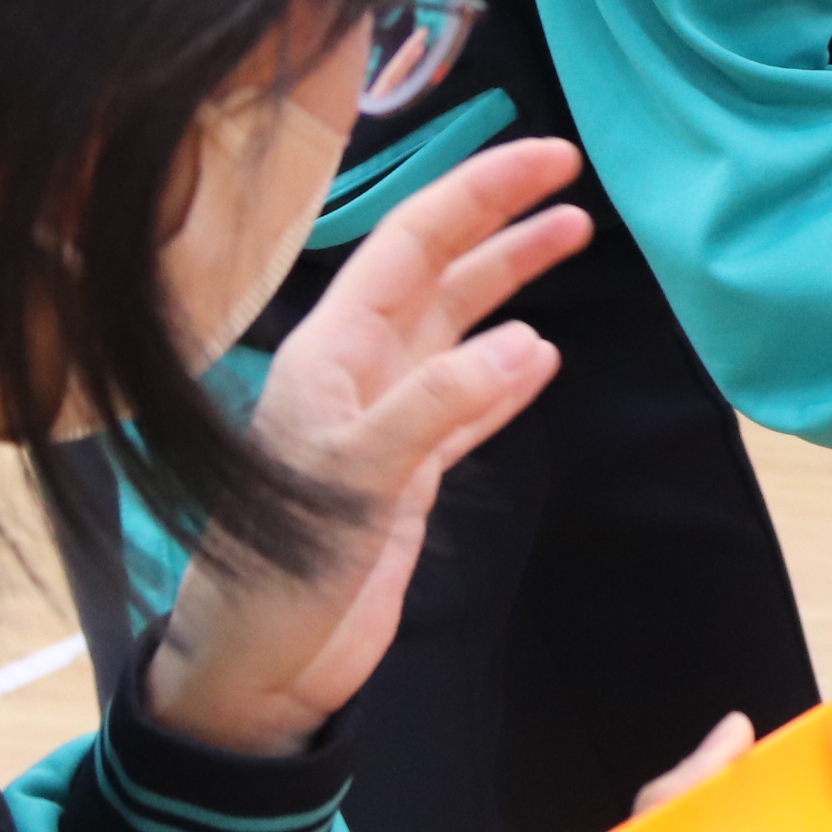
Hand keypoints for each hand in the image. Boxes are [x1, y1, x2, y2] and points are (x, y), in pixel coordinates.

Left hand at [150, 138, 590, 758]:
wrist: (255, 672)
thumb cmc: (277, 576)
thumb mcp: (351, 482)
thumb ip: (435, 408)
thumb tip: (532, 344)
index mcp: (333, 353)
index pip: (414, 245)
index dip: (480, 194)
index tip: (550, 160)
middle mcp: (358, 372)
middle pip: (441, 273)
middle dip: (503, 224)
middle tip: (577, 184)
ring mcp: (384, 423)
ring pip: (460, 329)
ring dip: (513, 286)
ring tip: (572, 239)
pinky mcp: (406, 476)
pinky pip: (468, 403)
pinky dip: (508, 376)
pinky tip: (544, 358)